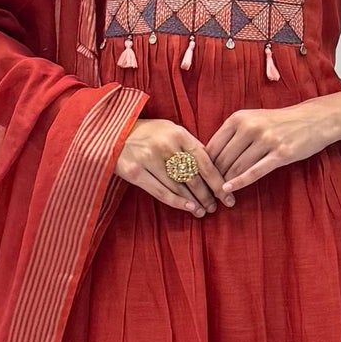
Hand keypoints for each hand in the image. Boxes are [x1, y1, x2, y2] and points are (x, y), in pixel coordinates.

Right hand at [115, 118, 235, 215]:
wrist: (114, 131)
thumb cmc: (148, 132)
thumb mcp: (171, 130)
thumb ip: (190, 146)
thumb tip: (213, 165)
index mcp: (179, 134)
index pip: (205, 161)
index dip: (217, 181)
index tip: (227, 194)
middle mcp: (166, 146)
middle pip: (193, 177)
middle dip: (207, 195)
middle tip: (215, 206)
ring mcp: (149, 159)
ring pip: (178, 187)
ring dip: (193, 202)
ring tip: (203, 211)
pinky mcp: (135, 172)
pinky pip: (160, 192)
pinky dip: (176, 202)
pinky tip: (188, 208)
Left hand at [203, 99, 340, 194]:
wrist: (314, 119)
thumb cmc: (280, 122)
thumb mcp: (253, 119)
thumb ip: (233, 134)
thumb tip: (210, 156)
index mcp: (239, 118)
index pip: (213, 145)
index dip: (203, 164)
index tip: (198, 179)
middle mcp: (250, 127)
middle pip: (223, 158)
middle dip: (213, 178)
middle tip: (205, 193)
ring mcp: (266, 140)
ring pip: (237, 166)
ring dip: (225, 183)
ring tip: (217, 196)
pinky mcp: (280, 153)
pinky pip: (255, 171)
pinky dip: (240, 182)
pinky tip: (229, 190)